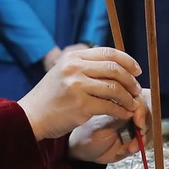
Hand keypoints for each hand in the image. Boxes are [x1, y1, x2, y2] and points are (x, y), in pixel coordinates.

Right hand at [20, 47, 142, 140]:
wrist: (31, 116)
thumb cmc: (51, 97)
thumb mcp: (64, 73)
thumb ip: (86, 67)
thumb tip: (117, 66)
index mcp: (73, 58)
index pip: (108, 53)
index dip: (127, 61)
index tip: (137, 70)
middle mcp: (75, 69)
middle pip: (114, 69)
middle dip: (130, 80)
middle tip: (136, 90)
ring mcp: (77, 87)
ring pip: (115, 89)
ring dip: (128, 98)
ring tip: (132, 104)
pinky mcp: (81, 106)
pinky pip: (110, 106)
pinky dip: (121, 111)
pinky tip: (124, 114)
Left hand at [67, 90, 149, 164]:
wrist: (83, 151)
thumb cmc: (87, 132)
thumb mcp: (103, 122)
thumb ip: (119, 114)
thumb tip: (135, 109)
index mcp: (120, 102)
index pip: (139, 99)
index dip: (142, 109)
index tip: (138, 119)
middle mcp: (129, 112)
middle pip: (148, 112)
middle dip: (145, 123)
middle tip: (140, 132)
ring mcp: (132, 126)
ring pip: (149, 127)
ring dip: (142, 138)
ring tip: (130, 146)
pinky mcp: (134, 139)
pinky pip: (143, 142)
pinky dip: (137, 146)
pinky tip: (127, 149)